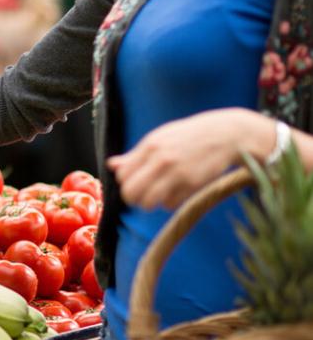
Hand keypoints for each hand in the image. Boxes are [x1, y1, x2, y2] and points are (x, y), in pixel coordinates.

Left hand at [107, 108, 269, 210]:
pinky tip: (177, 193)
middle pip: (131, 193)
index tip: (134, 182)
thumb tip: (111, 165)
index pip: (122, 176)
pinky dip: (169, 203)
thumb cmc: (190, 136)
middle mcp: (161, 160)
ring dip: (151, 204)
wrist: (227, 134)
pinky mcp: (193, 185)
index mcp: (150, 146)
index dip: (126, 183)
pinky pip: (170, 205)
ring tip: (158, 196)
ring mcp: (177, 173)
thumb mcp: (160, 138)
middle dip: (134, 198)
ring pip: (149, 203)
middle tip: (142, 196)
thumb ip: (135, 154)